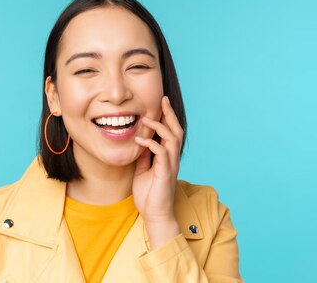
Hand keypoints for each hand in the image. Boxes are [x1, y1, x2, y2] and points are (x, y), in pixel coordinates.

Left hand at [133, 96, 183, 248]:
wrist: (155, 215)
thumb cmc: (149, 195)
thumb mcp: (143, 171)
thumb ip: (144, 157)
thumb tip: (140, 143)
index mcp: (168, 157)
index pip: (171, 133)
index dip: (168, 118)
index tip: (161, 103)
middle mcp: (173, 159)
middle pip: (177, 131)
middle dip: (170, 114)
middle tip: (163, 100)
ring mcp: (171, 165)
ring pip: (172, 139)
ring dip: (160, 127)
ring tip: (147, 119)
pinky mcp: (165, 173)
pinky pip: (161, 153)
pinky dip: (150, 144)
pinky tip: (139, 140)